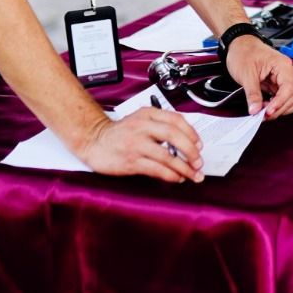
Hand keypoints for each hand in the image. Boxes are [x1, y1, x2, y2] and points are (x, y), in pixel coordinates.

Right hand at [75, 107, 203, 182]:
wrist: (94, 141)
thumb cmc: (120, 133)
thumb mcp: (141, 120)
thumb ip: (161, 126)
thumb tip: (188, 142)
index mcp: (148, 114)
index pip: (176, 120)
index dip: (192, 134)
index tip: (199, 146)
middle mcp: (142, 127)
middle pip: (174, 136)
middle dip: (191, 151)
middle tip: (199, 162)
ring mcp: (136, 144)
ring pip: (167, 156)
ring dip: (184, 167)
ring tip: (193, 174)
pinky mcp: (131, 161)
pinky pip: (156, 169)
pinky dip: (170, 175)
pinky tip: (177, 178)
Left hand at [225, 33, 292, 118]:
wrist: (238, 44)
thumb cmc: (243, 52)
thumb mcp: (246, 74)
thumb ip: (252, 94)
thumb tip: (255, 110)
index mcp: (282, 66)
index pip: (288, 89)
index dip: (279, 103)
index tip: (267, 112)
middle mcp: (286, 73)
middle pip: (292, 98)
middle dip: (278, 108)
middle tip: (262, 115)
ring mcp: (282, 80)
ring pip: (290, 100)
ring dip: (278, 109)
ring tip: (262, 111)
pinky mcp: (276, 85)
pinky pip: (282, 99)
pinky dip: (275, 105)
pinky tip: (264, 107)